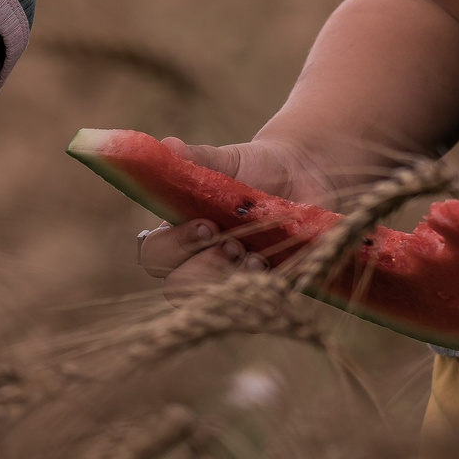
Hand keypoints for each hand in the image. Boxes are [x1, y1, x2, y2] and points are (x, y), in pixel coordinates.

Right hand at [137, 136, 340, 295]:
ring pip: (211, 304)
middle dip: (203, 268)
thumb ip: (198, 159)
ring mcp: (228, 280)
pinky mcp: (259, 292)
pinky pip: (249, 310)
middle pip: (176, 288)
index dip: (174, 246)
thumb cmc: (256, 167)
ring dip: (231, 281)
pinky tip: (269, 267)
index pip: (154, 254)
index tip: (206, 225)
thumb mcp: (228, 160)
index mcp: (179, 230)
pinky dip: (258, 291)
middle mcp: (197, 261)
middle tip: (232, 243)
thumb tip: (168, 147)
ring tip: (255, 256)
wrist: (303, 178)